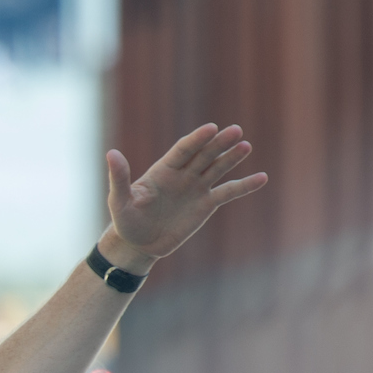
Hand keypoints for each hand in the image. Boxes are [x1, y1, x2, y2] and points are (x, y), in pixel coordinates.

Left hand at [102, 123, 267, 267]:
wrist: (138, 244)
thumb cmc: (125, 221)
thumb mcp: (119, 201)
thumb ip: (119, 178)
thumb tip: (111, 153)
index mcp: (163, 169)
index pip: (183, 150)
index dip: (197, 140)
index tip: (211, 128)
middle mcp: (183, 174)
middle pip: (204, 155)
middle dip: (219, 144)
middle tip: (235, 130)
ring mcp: (196, 188)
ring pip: (218, 168)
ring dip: (232, 157)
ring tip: (245, 145)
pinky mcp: (206, 204)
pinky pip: (228, 192)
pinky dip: (244, 186)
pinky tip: (262, 178)